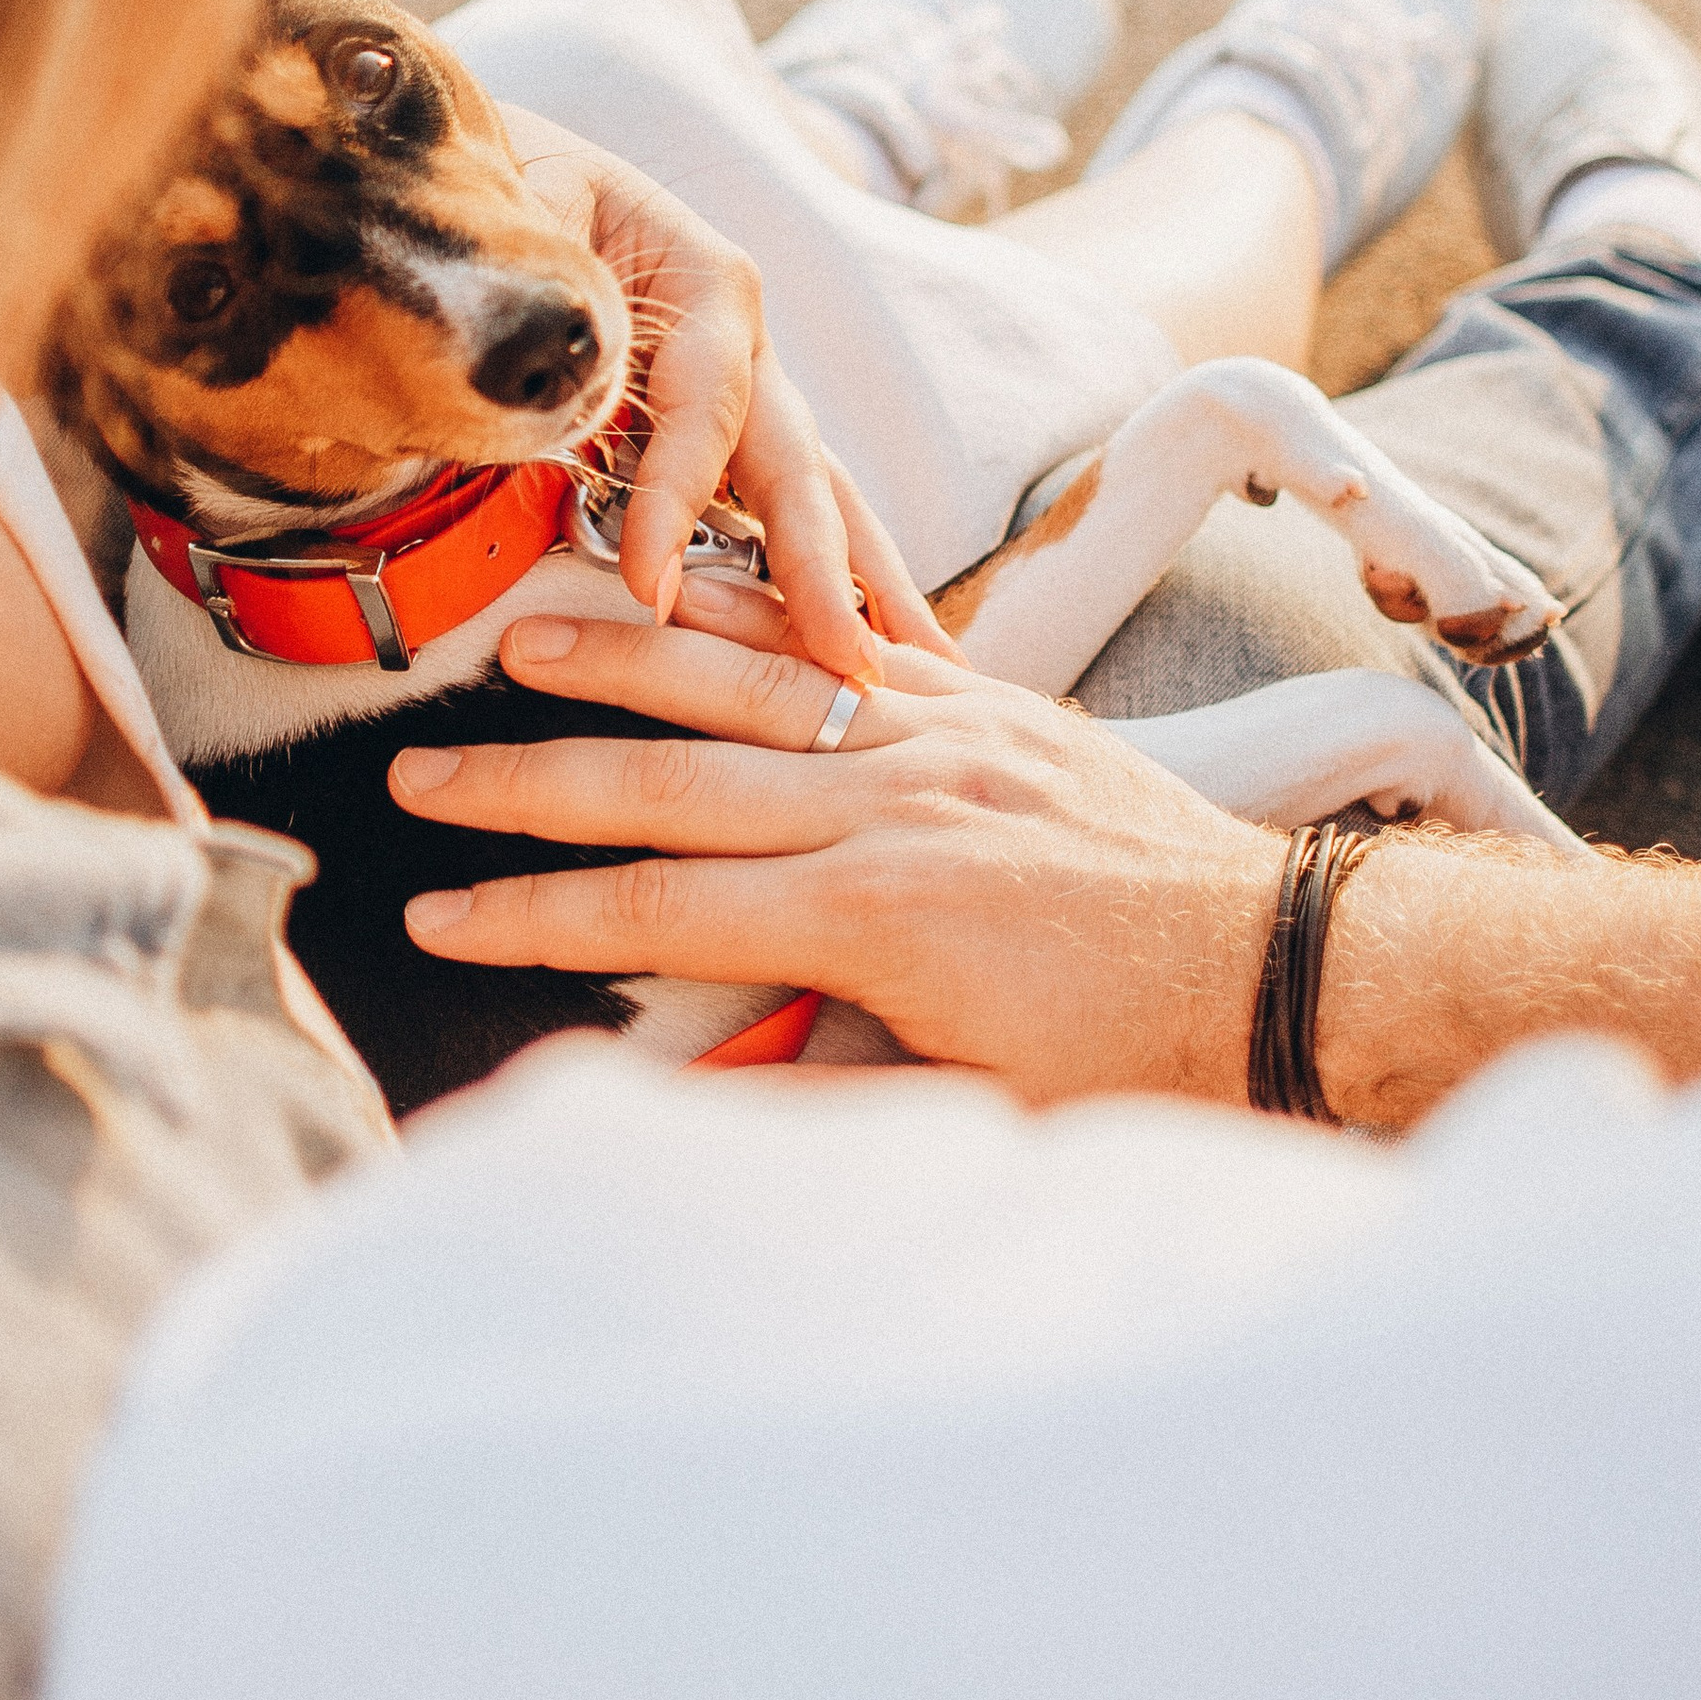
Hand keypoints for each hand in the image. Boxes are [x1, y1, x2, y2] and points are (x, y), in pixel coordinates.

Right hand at [390, 589, 1282, 1102]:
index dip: (536, 918)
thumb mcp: (956, 1110)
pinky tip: (692, 589)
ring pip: (748, 685)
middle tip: (420, 778)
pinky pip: (851, 644)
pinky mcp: (993, 703)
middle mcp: (895, 806)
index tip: (441, 921)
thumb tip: (657, 1106)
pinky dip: (762, 618)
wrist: (1280, 969)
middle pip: (668, 786)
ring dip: (624, 658)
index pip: (657, 912)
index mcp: (875, 917)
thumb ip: (801, 1093)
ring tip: (522, 638)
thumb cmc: (1129, 1063)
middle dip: (529, 785)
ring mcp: (944, 738)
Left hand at [500, 107, 954, 679]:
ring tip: (924, 668)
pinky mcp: (725, 436)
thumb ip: (532, 310)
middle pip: (795, 464)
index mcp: (705, 282)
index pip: (703, 404)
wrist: (487, 177)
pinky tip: (866, 647)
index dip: (678, 500)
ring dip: (864, 586)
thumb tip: (548, 392)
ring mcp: (746, 391)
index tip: (650, 591)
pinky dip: (824, 581)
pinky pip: (777, 512)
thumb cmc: (496, 193)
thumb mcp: (514, 225)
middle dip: (828, 572)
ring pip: (813, 495)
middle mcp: (743, 341)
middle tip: (853, 665)